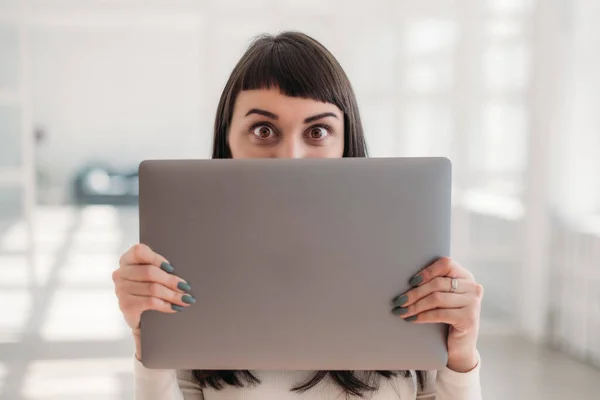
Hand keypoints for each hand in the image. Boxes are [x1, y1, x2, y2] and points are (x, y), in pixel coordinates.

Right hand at [112, 243, 195, 358]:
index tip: (172, 267)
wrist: (144, 317)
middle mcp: (121, 273)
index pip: (139, 251)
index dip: (156, 258)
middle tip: (186, 287)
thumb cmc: (152, 289)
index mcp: (128, 259)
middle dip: (171, 280)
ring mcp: (121, 290)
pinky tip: (176, 307)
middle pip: (149, 272)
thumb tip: (184, 268)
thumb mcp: (156, 274)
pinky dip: (166, 305)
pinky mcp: (125, 305)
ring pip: (152, 288)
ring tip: (186, 299)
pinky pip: (150, 302)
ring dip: (173, 295)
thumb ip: (162, 267)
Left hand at [391, 257, 482, 372]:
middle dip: (414, 293)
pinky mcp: (469, 319)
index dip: (427, 271)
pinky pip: (440, 314)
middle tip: (398, 301)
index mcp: (466, 277)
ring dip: (415, 305)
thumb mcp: (443, 298)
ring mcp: (473, 303)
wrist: (460, 347)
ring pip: (437, 298)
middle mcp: (473, 287)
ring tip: (402, 311)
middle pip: (438, 283)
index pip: (446, 264)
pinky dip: (423, 316)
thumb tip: (407, 280)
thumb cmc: (447, 319)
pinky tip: (412, 319)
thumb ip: (434, 285)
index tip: (411, 282)